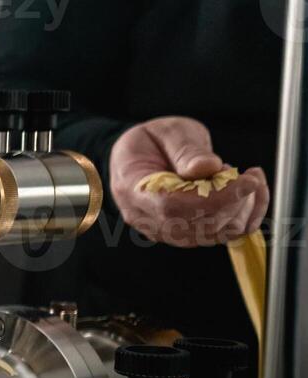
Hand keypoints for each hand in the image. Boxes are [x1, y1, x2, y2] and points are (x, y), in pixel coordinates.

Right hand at [110, 116, 268, 246]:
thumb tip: (208, 167)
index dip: (215, 197)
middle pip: (198, 223)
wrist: (140, 159)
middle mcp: (148, 219)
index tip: (248, 182)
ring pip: (215, 233)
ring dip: (243, 207)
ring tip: (242, 179)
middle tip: (248, 173)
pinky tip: (251, 195)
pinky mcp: (187, 235)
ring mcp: (167, 231)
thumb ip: (186, 149)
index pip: (173, 205)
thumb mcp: (168, 132)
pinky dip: (246, 217)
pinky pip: (223, 235)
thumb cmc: (151, 143)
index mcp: (135, 190)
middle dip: (236, 199)